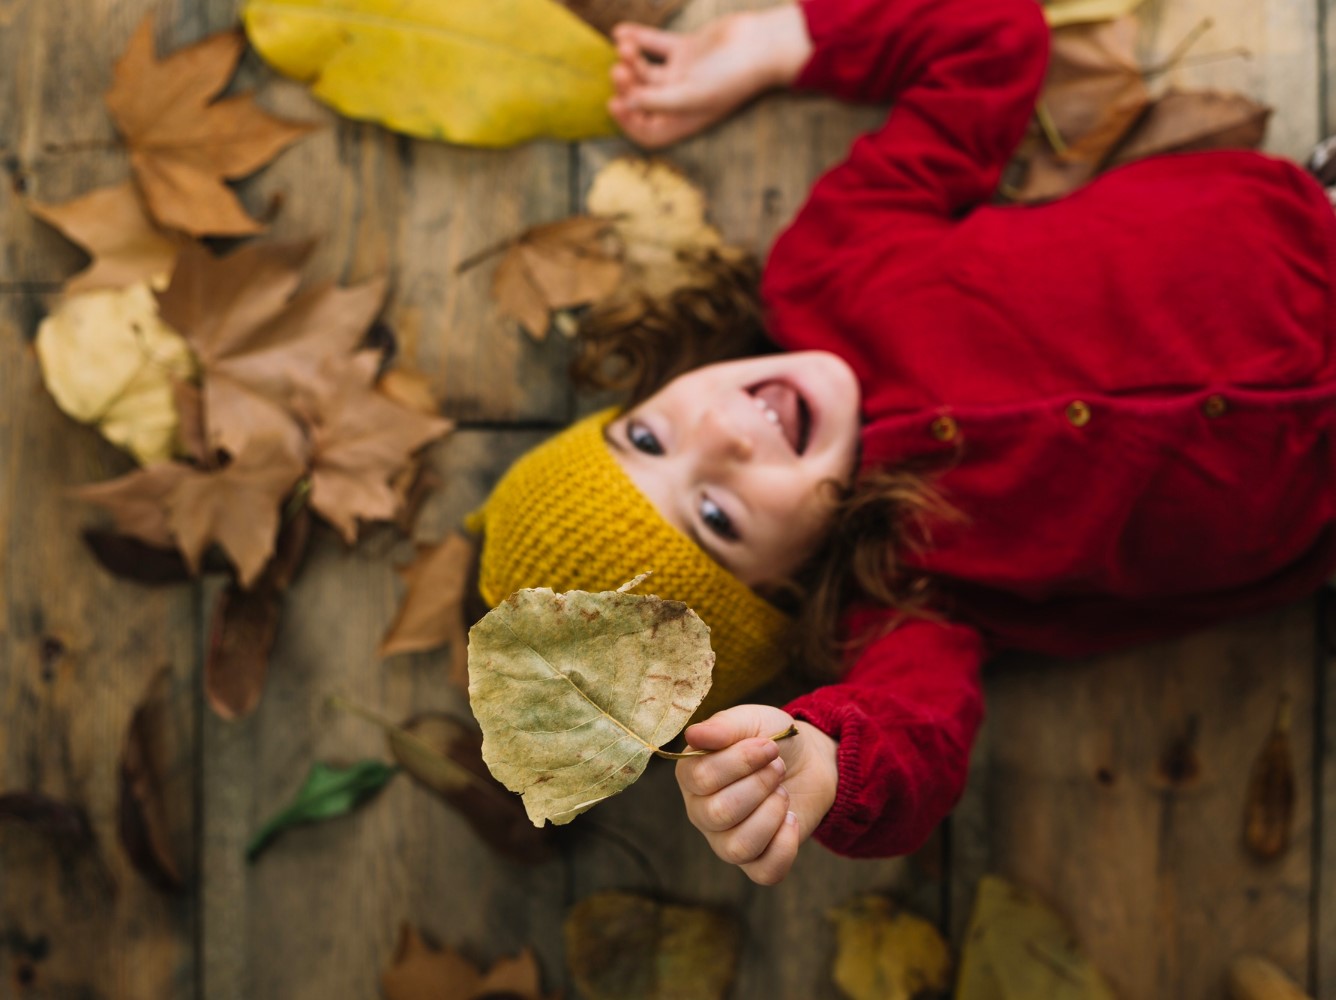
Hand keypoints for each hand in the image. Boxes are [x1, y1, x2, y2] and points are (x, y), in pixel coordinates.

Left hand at [608, 7, 812, 147]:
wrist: (760, 44)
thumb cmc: (732, 76)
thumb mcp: (691, 94)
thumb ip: (657, 100)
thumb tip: (627, 103)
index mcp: (684, 120)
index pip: (648, 131)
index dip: (628, 122)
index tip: (615, 103)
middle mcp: (681, 100)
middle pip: (642, 99)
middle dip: (627, 84)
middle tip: (619, 68)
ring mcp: (683, 74)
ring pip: (646, 70)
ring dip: (631, 58)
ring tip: (626, 46)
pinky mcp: (686, 50)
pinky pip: (656, 46)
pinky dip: (638, 38)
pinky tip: (620, 31)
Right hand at [675, 704, 837, 883]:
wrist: (808, 762)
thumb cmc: (771, 740)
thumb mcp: (751, 721)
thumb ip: (723, 727)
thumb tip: (692, 735)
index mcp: (691, 775)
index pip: (702, 778)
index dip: (742, 761)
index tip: (769, 746)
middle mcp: (701, 812)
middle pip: (720, 812)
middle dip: (760, 784)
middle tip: (778, 767)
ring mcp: (725, 841)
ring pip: (739, 846)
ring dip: (772, 813)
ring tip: (783, 793)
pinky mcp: (755, 862)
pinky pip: (764, 871)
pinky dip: (785, 845)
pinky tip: (792, 820)